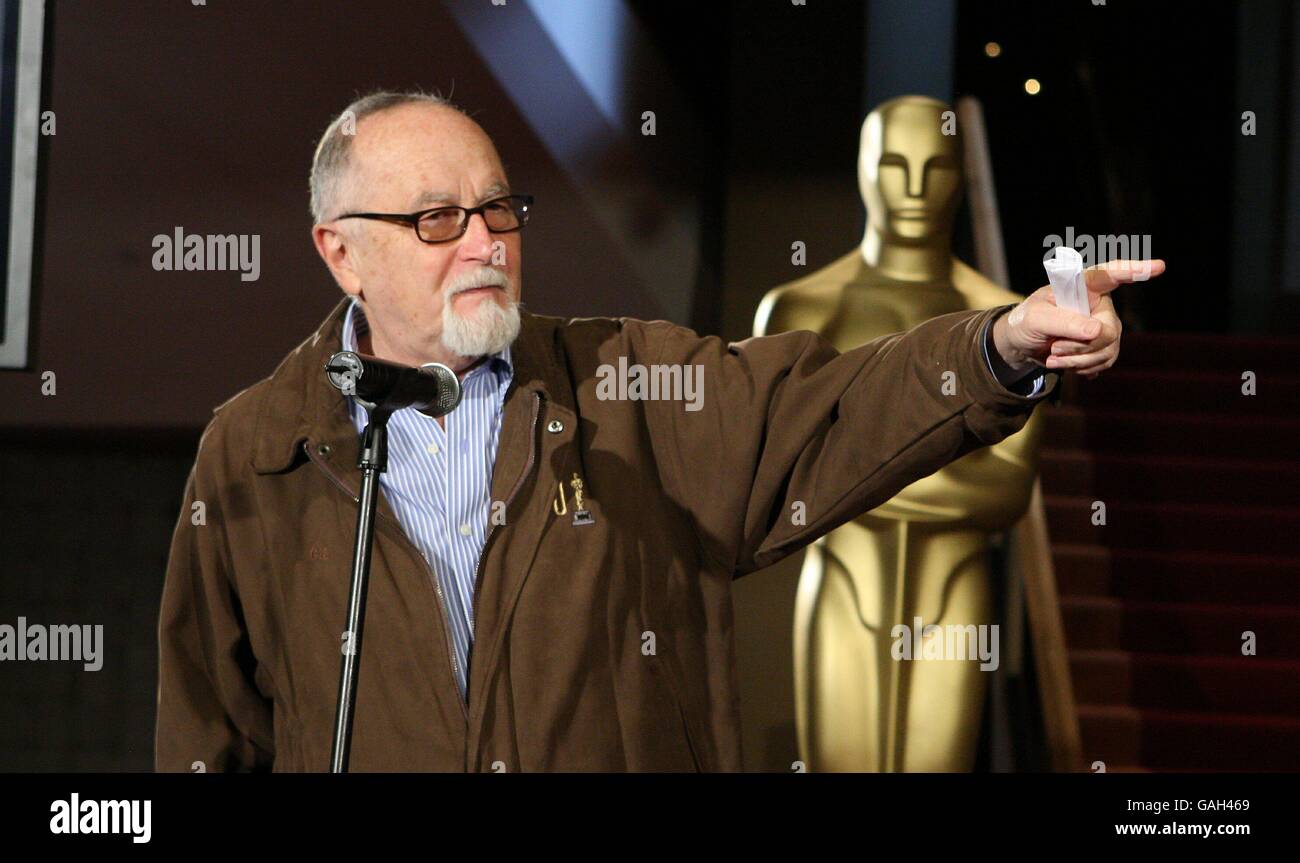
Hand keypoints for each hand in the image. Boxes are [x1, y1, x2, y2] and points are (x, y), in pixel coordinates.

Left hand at [992, 258, 1165, 379]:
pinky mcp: (1103, 347)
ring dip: (1076, 360)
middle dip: (1079, 347)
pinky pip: (1103, 363)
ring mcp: (1105, 326)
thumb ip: (1063, 322)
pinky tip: (1065, 362)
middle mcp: (1100, 305)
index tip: (1159, 266)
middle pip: (1107, 331)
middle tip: (1054, 347)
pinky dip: (1080, 367)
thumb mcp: (1035, 318)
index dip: (1135, 270)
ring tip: (1053, 355)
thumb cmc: (1026, 321)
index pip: (1111, 275)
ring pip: (1107, 351)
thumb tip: (1097, 332)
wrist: (1023, 343)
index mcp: (1084, 286)